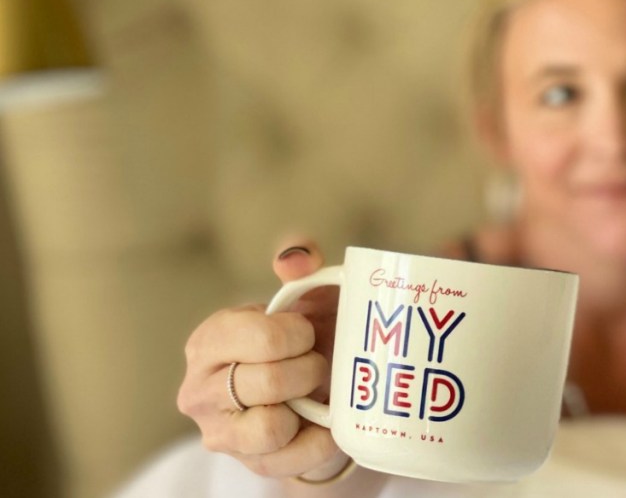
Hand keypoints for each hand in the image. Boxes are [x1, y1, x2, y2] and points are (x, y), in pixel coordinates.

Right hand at [177, 238, 345, 478]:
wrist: (315, 392)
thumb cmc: (303, 340)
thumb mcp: (303, 298)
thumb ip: (299, 267)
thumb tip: (295, 261)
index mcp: (209, 340)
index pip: (257, 336)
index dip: (296, 334)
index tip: (306, 333)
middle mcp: (200, 390)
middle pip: (268, 381)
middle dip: (307, 369)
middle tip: (316, 362)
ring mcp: (221, 433)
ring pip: (270, 427)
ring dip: (307, 405)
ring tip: (313, 391)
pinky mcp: (250, 465)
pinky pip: (292, 460)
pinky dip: (320, 441)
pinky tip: (325, 422)